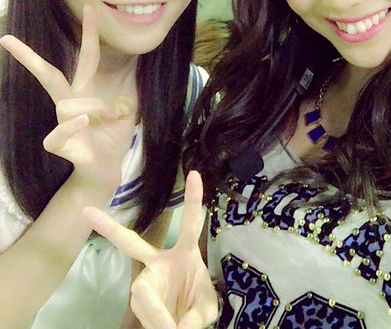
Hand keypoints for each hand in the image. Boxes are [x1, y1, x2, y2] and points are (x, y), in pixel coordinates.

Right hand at [0, 5, 135, 189]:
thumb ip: (123, 102)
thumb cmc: (110, 140)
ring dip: (100, 110)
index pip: (87, 58)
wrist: (103, 173)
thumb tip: (119, 102)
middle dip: (29, 58)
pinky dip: (72, 126)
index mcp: (86, 93)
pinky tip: (83, 121)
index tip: (90, 8)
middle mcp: (70, 104)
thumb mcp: (125, 115)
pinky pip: (61, 130)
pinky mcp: (59, 143)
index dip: (90, 34)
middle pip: (49, 76)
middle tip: (5, 39)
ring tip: (112, 120)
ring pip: (73, 105)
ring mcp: (61, 123)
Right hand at [84, 171, 218, 328]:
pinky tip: (165, 328)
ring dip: (157, 313)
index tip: (194, 174)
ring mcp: (147, 279)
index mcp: (185, 254)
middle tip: (86, 211)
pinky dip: (156, 321)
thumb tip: (177, 325)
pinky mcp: (140, 299)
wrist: (183, 324)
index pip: (190, 224)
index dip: (192, 200)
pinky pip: (144, 309)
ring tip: (171, 328)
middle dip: (110, 227)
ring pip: (142, 292)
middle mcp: (161, 261)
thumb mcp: (207, 310)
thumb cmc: (198, 306)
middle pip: (132, 243)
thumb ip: (198, 315)